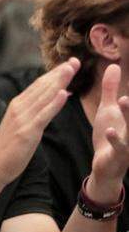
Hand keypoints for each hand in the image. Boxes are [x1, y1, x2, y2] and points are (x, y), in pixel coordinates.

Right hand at [0, 59, 77, 184]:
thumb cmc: (7, 148)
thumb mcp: (19, 124)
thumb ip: (34, 111)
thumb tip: (54, 97)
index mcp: (16, 105)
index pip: (38, 85)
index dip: (54, 73)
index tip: (68, 64)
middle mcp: (18, 108)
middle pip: (42, 86)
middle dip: (59, 73)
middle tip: (75, 61)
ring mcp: (23, 119)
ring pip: (44, 97)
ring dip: (59, 82)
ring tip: (71, 69)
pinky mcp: (28, 131)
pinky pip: (44, 115)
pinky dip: (54, 103)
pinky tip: (63, 93)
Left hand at [89, 65, 128, 203]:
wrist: (105, 166)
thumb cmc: (108, 135)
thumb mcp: (108, 109)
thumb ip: (111, 89)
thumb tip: (113, 65)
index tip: (126, 89)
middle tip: (128, 92)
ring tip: (124, 100)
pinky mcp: (119, 155)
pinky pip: (119, 147)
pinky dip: (116, 139)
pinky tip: (110, 130)